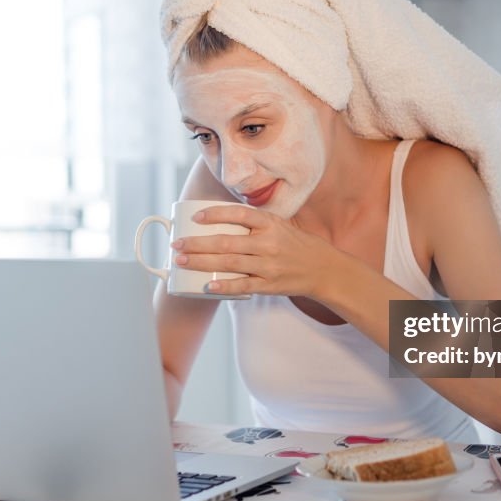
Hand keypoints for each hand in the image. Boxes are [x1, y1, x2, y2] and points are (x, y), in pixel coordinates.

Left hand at [171, 205, 340, 297]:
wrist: (323, 269)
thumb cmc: (296, 245)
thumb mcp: (280, 226)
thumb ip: (255, 222)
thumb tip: (221, 216)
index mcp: (271, 224)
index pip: (239, 214)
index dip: (215, 213)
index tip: (196, 216)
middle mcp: (269, 243)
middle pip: (227, 241)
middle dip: (197, 243)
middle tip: (177, 244)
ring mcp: (268, 265)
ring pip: (230, 263)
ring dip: (202, 262)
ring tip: (182, 261)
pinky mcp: (269, 285)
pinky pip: (243, 286)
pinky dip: (225, 286)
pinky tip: (207, 286)